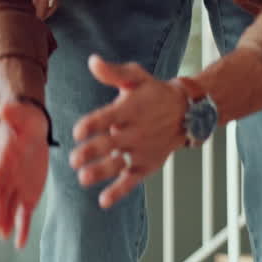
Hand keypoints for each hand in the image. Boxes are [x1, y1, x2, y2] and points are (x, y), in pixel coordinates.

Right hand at [0, 101, 49, 247]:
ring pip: (9, 208)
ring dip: (6, 222)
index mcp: (2, 158)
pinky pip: (23, 214)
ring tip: (3, 236)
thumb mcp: (20, 114)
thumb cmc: (24, 120)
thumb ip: (12, 113)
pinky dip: (22, 229)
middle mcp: (5, 176)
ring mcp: (15, 188)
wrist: (31, 130)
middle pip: (0, 196)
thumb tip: (6, 106)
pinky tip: (20, 244)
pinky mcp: (27, 195)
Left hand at [70, 55, 186, 208]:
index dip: (92, 124)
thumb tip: (92, 61)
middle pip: (110, 144)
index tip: (78, 131)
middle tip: (74, 160)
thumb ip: (113, 72)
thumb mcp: (136, 77)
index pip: (107, 117)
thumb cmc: (153, 93)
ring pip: (119, 164)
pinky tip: (103, 201)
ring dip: (101, 172)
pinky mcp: (146, 165)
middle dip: (91, 152)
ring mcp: (141, 150)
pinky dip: (119, 192)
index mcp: (129, 109)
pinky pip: (131, 181)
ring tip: (83, 178)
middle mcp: (135, 131)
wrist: (187, 112)